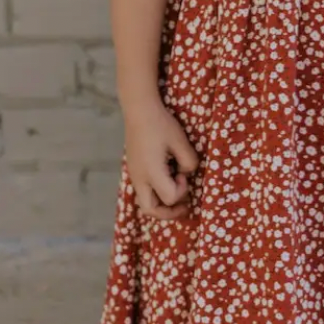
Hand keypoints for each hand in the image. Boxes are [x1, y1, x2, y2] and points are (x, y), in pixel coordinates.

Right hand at [124, 98, 199, 221]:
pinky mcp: (134, 169)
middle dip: (169, 212)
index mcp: (151, 173)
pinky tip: (167, 178)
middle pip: (150, 210)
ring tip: (177, 193)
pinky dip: (156, 192)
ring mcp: (134, 175)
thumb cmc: (160, 124)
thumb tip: (187, 173)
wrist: (139, 110)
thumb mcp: (181, 142)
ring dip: (162, 203)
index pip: (169, 198)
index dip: (182, 190)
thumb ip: (189, 162)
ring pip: (145, 202)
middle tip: (184, 204)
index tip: (184, 174)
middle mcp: (140, 178)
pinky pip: (144, 190)